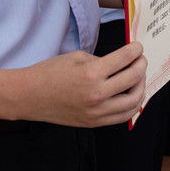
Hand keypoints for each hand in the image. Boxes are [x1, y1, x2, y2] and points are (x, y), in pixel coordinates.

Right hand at [23, 42, 146, 127]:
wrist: (28, 96)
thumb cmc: (50, 73)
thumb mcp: (77, 57)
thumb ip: (102, 60)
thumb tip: (122, 61)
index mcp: (92, 73)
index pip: (126, 59)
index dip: (136, 50)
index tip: (137, 47)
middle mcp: (97, 94)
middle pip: (134, 78)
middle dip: (141, 65)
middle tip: (140, 60)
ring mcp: (96, 112)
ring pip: (133, 101)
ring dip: (141, 86)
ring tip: (138, 78)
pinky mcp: (93, 123)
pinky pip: (122, 116)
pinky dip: (132, 105)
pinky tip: (131, 95)